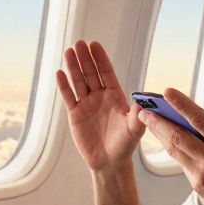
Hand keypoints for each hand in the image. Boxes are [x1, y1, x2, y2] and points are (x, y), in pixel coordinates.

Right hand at [55, 40, 144, 171]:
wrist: (109, 161)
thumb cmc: (124, 145)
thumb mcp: (134, 130)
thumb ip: (138, 115)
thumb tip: (144, 101)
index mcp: (115, 96)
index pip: (106, 73)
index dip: (100, 59)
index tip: (94, 45)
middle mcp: (100, 96)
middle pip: (91, 73)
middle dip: (85, 58)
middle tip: (78, 43)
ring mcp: (87, 104)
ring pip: (78, 81)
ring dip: (73, 67)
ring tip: (68, 51)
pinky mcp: (75, 114)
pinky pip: (69, 96)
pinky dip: (63, 85)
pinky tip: (59, 73)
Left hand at [139, 89, 203, 204]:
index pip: (199, 120)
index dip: (181, 105)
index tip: (166, 92)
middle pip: (177, 135)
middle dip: (158, 120)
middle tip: (142, 108)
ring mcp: (201, 175)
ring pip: (175, 150)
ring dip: (159, 134)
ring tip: (147, 120)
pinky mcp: (197, 186)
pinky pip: (181, 163)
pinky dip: (172, 149)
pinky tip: (165, 139)